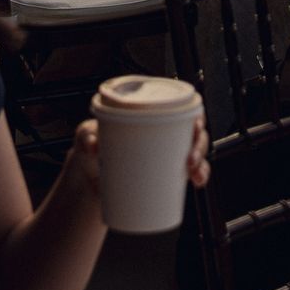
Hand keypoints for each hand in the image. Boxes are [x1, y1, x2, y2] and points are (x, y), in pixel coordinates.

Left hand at [71, 111, 208, 202]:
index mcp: (149, 113)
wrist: (88, 177)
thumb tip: (94, 145)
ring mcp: (166, 153)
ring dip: (203, 163)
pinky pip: (189, 172)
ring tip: (195, 176)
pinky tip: (198, 183)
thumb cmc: (91, 146)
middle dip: (200, 145)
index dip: (194, 115)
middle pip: (193, 131)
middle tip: (190, 161)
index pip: (180, 107)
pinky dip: (199, 177)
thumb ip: (87, 137)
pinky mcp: (164, 173)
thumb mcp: (87, 136)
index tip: (195, 127)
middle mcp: (163, 130)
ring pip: (196, 152)